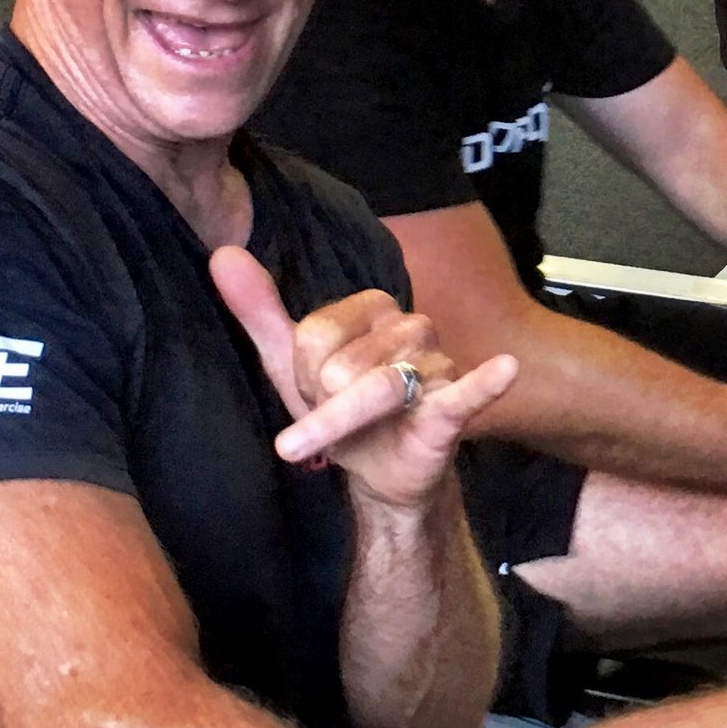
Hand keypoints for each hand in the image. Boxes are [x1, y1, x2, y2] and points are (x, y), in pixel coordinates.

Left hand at [210, 246, 517, 515]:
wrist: (382, 473)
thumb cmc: (342, 411)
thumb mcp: (290, 364)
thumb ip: (260, 310)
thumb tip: (222, 254)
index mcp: (373, 307)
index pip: (311, 335)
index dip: (302, 379)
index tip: (315, 395)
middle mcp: (410, 326)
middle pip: (335, 365)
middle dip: (326, 404)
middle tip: (344, 417)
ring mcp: (436, 365)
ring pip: (373, 388)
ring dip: (351, 423)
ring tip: (368, 430)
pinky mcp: (452, 408)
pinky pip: (465, 392)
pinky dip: (484, 383)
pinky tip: (504, 370)